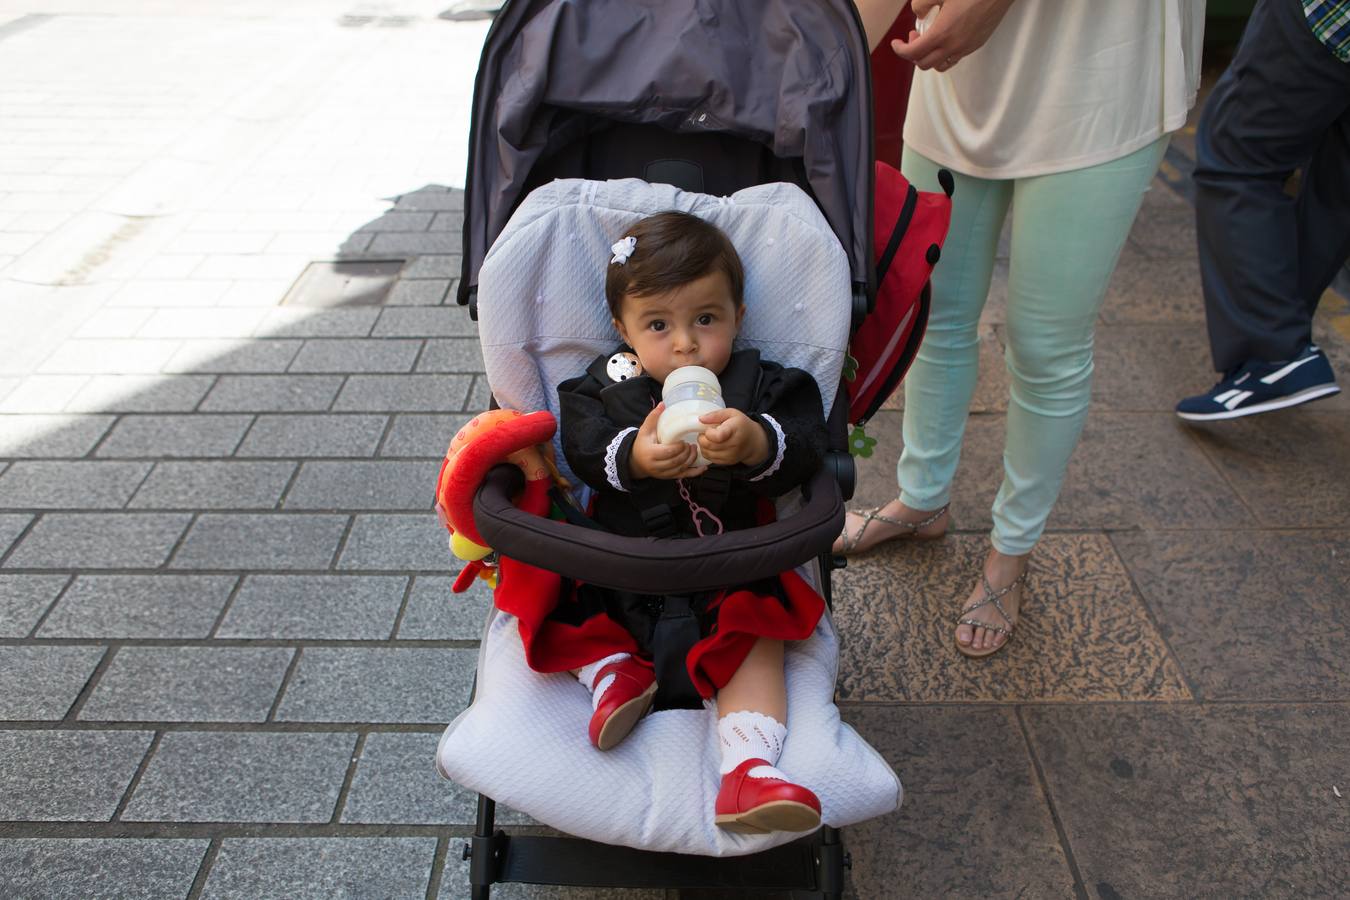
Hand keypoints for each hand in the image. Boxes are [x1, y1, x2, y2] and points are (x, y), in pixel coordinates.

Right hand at [629, 404, 706, 480]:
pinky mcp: (668, 477)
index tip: (684, 441)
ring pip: (680, 470)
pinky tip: (703, 468)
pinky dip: (694, 472)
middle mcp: (656, 466)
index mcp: (650, 453)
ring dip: (690, 460)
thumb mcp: (645, 430)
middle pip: (675, 462)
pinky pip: (683, 476)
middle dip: (686, 453)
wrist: (636, 461)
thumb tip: (662, 404)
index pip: (667, 452)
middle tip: (692, 445)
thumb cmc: (642, 443)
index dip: (678, 448)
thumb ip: (653, 417)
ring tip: (695, 450)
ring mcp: (662, 474)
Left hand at [697, 408, 769, 467]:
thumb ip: (715, 414)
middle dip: (702, 438)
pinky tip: (712, 445)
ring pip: (707, 453)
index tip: (710, 428)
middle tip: (706, 432)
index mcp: (734, 430)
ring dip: (703, 445)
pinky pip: (709, 458)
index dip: (709, 432)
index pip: (717, 436)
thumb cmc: (742, 425)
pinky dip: (707, 452)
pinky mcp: (727, 462)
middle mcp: (733, 445)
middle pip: (708, 445)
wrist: (754, 441)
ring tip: (709, 439)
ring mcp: (730, 456)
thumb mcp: (731, 413)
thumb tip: (701, 419)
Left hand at [891, 0, 1015, 71]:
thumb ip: (921, 4)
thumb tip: (918, 14)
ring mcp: (966, 48)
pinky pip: (955, 59)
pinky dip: (944, 55)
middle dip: (913, 54)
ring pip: (940, 66)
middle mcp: (954, 46)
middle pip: (924, 64)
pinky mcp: (977, 44)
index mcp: (942, 34)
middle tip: (914, 38)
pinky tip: (945, 38)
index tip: (896, 43)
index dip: (900, 50)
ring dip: (929, 57)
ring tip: (929, 41)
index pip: (913, 53)